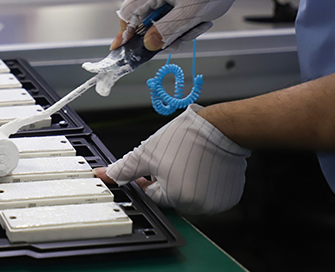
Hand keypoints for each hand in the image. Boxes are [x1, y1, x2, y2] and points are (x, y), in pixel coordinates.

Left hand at [96, 104, 250, 214]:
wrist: (221, 128)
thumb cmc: (187, 137)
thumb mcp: (148, 152)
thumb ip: (125, 168)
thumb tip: (105, 175)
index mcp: (175, 196)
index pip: (152, 196)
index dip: (146, 181)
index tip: (151, 168)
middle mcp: (197, 205)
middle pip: (172, 198)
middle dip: (168, 181)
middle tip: (172, 160)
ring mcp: (215, 203)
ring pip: (191, 196)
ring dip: (187, 182)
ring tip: (188, 161)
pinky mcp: (229, 197)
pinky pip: (210, 194)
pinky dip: (205, 183)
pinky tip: (203, 166)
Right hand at [112, 0, 249, 50]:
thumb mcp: (190, 13)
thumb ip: (167, 30)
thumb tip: (148, 45)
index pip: (128, 12)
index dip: (126, 32)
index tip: (126, 50)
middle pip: (146, 17)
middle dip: (161, 34)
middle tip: (178, 43)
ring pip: (162, 17)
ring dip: (177, 28)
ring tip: (197, 27)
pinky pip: (174, 12)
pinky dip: (184, 21)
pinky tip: (200, 20)